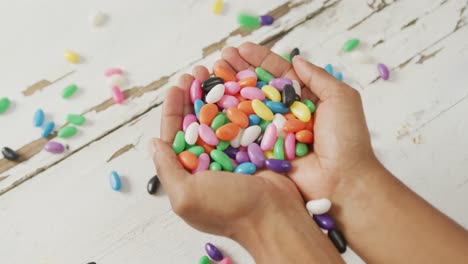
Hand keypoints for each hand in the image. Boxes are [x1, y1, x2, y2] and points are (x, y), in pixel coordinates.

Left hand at [152, 63, 342, 262]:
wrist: (274, 218)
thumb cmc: (228, 209)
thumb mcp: (186, 195)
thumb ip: (167, 169)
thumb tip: (153, 144)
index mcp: (189, 171)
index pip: (175, 135)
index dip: (174, 109)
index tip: (176, 86)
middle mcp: (209, 160)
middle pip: (198, 121)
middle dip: (195, 95)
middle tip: (198, 71)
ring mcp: (233, 153)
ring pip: (220, 117)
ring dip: (216, 94)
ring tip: (216, 71)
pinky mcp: (254, 148)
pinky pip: (243, 120)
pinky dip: (240, 102)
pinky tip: (239, 85)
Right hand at [220, 42, 380, 201]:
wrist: (342, 180)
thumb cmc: (347, 139)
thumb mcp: (341, 98)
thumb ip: (318, 77)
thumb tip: (296, 59)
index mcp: (304, 99)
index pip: (278, 74)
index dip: (259, 61)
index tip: (241, 49)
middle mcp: (286, 114)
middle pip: (258, 88)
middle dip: (239, 73)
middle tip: (220, 59)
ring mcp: (273, 133)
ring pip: (247, 109)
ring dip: (229, 92)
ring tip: (211, 76)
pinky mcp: (264, 151)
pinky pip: (244, 134)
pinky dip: (228, 121)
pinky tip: (212, 106)